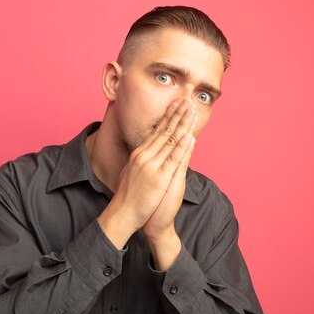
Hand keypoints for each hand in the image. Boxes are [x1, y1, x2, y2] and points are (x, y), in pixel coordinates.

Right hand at [98, 99, 195, 248]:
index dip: (167, 117)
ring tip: (191, 110)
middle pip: (164, 131)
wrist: (122, 214)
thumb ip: (139, 162)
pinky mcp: (158, 178)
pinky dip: (181, 146)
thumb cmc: (127, 197)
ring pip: (170, 140)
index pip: (156, 131)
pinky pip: (173, 159)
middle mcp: (144, 156)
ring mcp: (151, 166)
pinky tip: (189, 135)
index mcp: (139, 154)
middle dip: (176, 114)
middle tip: (186, 99)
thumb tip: (142, 155)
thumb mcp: (130, 173)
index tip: (176, 104)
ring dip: (182, 124)